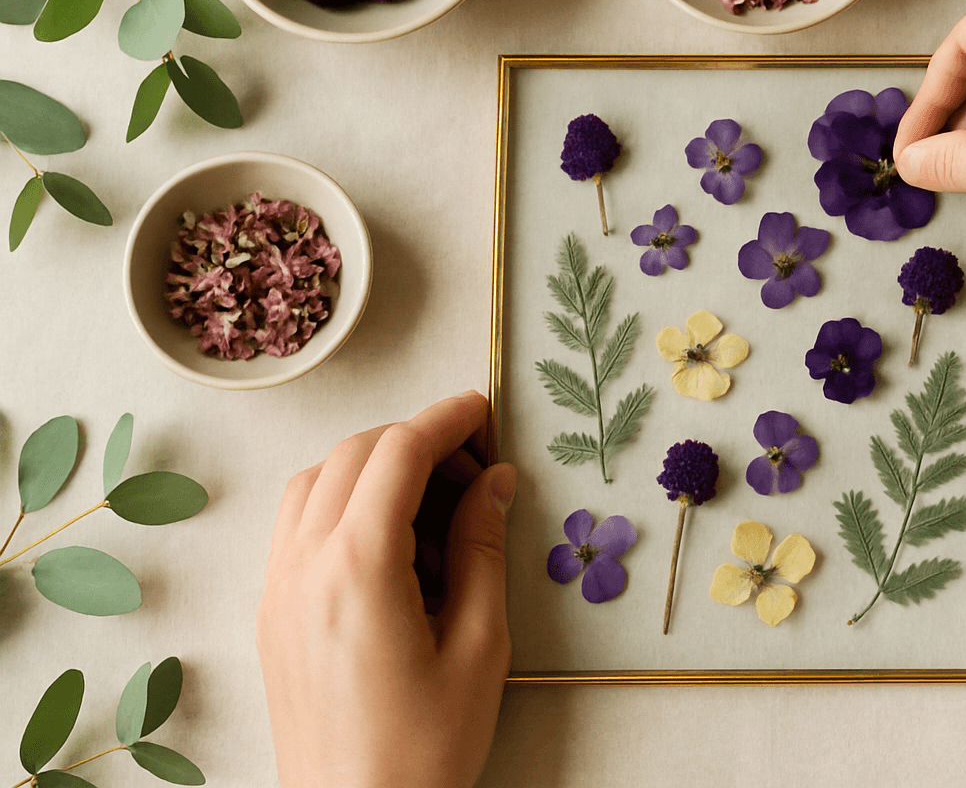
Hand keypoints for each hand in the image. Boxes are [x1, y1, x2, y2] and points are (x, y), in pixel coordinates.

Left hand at [257, 391, 515, 787]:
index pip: (400, 453)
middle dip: (418, 441)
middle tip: (476, 469)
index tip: (485, 413)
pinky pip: (298, 524)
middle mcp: (305, 566)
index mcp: (359, 569)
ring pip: (317, 481)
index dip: (448, 420)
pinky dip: (342, 502)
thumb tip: (495, 482)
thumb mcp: (479, 646)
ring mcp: (278, 589)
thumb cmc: (423, 750)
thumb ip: (483, 549)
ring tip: (434, 503)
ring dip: (374, 467)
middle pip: (355, 454)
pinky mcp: (272, 614)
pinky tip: (391, 539)